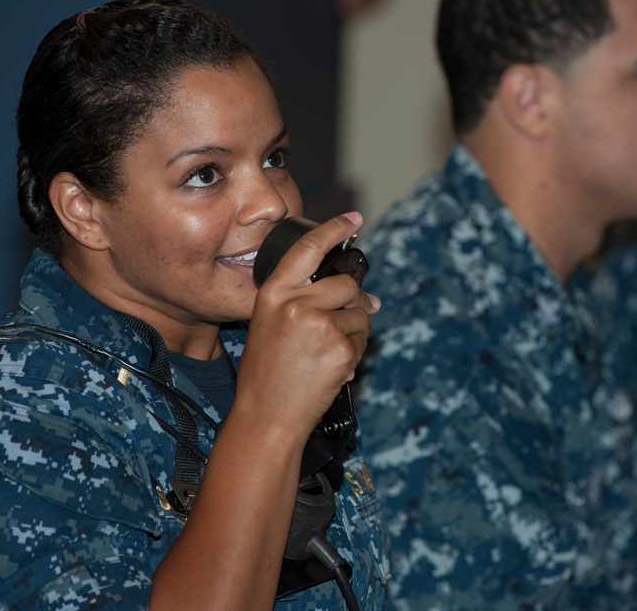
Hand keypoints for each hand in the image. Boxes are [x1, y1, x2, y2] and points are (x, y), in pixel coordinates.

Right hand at [238, 212, 378, 439]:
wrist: (266, 416)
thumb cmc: (266, 373)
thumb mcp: (270, 326)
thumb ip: (306, 302)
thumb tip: (370, 299)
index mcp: (273, 293)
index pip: (307, 248)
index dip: (334, 229)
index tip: (354, 219)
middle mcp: (296, 303)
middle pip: (346, 284)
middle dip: (352, 302)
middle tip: (340, 324)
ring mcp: (320, 325)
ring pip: (360, 315)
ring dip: (353, 333)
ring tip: (324, 355)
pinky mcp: (340, 348)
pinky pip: (362, 342)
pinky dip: (353, 354)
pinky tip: (330, 369)